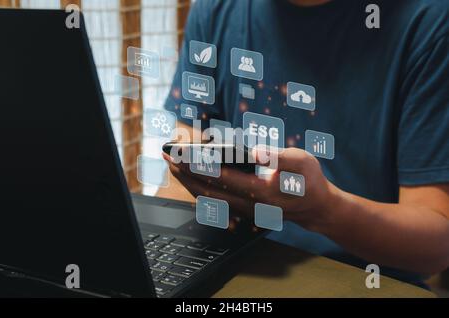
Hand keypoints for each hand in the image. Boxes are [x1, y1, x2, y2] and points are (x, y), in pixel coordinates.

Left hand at [162, 146, 338, 230]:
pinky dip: (200, 190)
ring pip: (210, 198)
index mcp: (260, 191)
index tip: (181, 154)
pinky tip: (192, 181)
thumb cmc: (310, 182)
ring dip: (189, 182)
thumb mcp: (302, 162)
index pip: (221, 177)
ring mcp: (245, 209)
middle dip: (185, 173)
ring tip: (174, 166)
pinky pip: (216, 202)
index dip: (199, 165)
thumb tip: (256, 151)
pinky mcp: (244, 210)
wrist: (316, 209)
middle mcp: (248, 204)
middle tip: (168, 157)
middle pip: (208, 190)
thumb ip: (279, 156)